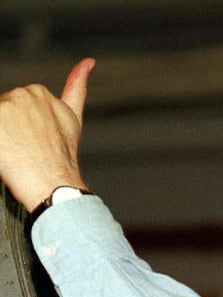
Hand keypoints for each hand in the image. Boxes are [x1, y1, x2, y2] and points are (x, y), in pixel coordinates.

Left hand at [0, 58, 94, 210]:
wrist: (54, 182)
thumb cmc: (63, 157)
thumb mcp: (73, 118)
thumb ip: (77, 86)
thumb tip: (87, 62)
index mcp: (39, 92)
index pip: (16, 108)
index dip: (21, 128)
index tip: (30, 142)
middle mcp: (22, 95)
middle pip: (2, 112)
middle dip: (8, 129)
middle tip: (24, 149)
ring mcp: (6, 107)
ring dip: (1, 135)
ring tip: (16, 152)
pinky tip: (8, 149)